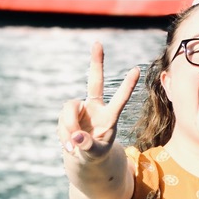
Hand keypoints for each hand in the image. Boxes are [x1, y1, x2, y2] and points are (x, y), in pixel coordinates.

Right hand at [57, 42, 139, 162]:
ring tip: (73, 145)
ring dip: (68, 126)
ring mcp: (80, 109)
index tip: (137, 69)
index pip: (120, 99)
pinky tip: (69, 145)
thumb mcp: (96, 154)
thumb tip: (77, 136)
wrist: (82, 156)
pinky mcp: (67, 115)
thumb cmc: (95, 153)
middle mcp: (95, 107)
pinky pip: (61, 121)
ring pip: (69, 109)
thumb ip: (89, 147)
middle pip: (95, 81)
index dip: (127, 86)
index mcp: (109, 116)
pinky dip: (63, 134)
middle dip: (96, 62)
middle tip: (98, 43)